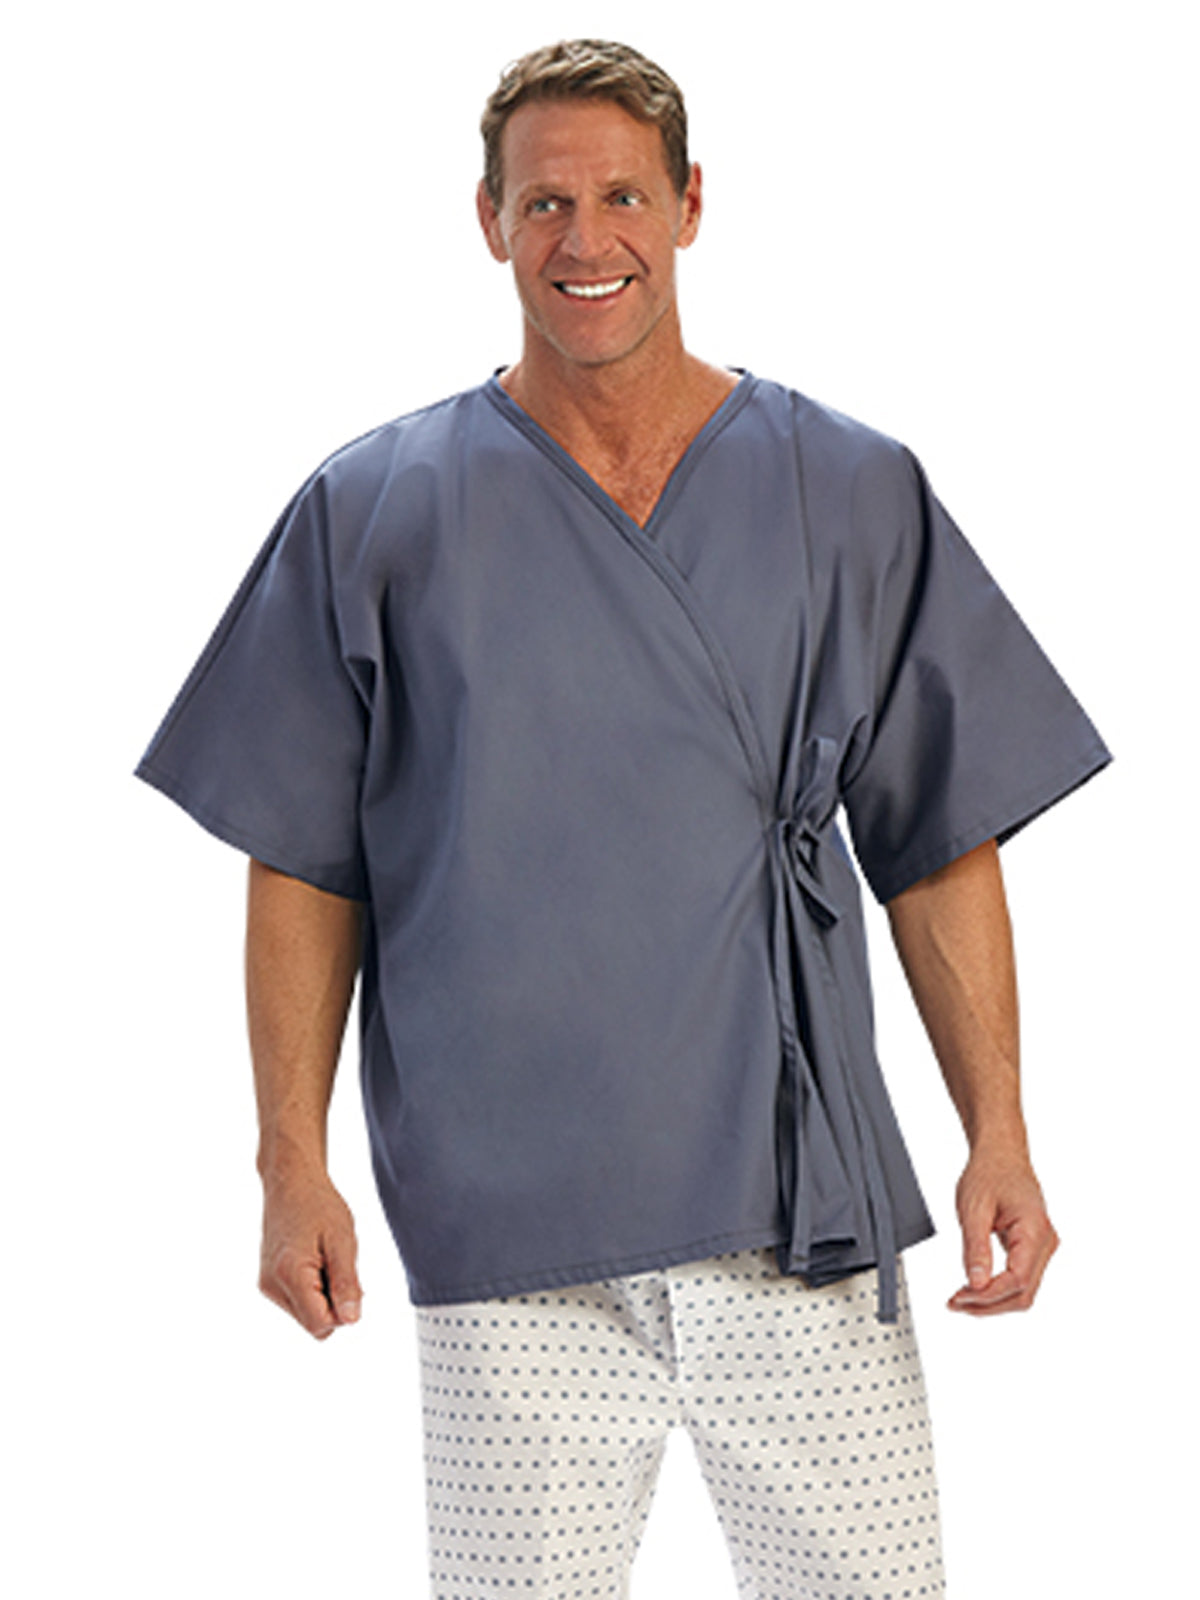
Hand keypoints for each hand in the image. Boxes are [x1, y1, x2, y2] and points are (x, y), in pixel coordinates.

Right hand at [259, 1168, 362, 1338]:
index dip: (343, 1311)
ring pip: (307, 1314)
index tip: (350, 1282)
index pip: (320, 1324)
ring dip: (324, 1295)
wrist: (290, 1181)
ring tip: (325, 1258)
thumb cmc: (318, 1204)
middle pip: (314, 1323)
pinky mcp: (268, 1282)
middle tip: (338, 1264)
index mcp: (290, 1276)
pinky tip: (314, 1259)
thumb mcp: (343, 1240)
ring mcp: (267, 1285)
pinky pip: (298, 1301)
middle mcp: (272, 1286)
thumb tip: (351, 1320)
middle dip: (334, 1302)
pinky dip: (313, 1288)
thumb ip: (346, 1283)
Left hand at [948, 1146, 1058, 1315]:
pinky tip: (975, 1290)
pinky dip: (998, 1289)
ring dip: (992, 1301)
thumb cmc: (989, 1174)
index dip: (989, 1295)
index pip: (1018, 1279)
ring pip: (1024, 1291)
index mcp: (1034, 1229)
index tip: (960, 1297)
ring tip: (960, 1300)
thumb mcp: (973, 1209)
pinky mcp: (1034, 1249)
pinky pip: (1020, 1279)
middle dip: (988, 1304)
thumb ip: (975, 1248)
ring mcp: (1043, 1247)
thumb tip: (976, 1283)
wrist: (1001, 1155)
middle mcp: (1046, 1242)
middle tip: (955, 1303)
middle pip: (1023, 1293)